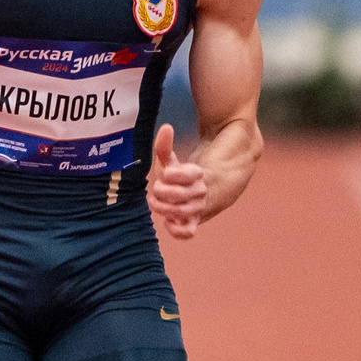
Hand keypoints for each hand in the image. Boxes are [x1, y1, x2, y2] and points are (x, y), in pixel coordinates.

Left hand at [145, 124, 206, 239]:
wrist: (204, 194)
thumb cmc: (180, 177)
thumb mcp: (173, 162)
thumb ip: (165, 147)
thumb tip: (165, 127)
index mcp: (197, 175)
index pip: (190, 174)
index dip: (174, 174)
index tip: (167, 173)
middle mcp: (200, 192)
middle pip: (180, 195)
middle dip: (163, 192)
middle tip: (157, 189)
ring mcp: (198, 208)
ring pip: (182, 212)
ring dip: (164, 209)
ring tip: (155, 202)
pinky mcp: (193, 223)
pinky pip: (188, 233)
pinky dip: (176, 230)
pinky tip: (167, 222)